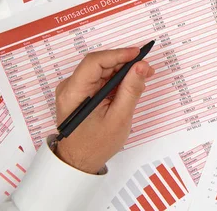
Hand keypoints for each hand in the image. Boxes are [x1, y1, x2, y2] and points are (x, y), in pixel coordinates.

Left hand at [54, 48, 154, 173]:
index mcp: (74, 92)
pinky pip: (100, 80)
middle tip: (147, 69)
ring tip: (142, 79)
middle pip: (99, 64)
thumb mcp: (119, 118)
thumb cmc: (96, 145)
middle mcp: (70, 87)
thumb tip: (141, 67)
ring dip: (122, 72)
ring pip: (102, 71)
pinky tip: (130, 87)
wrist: (79, 162)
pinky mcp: (81, 93)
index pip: (95, 62)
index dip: (118, 54)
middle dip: (125, 63)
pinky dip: (116, 80)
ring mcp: (74, 90)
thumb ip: (130, 90)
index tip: (139, 54)